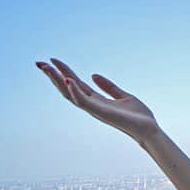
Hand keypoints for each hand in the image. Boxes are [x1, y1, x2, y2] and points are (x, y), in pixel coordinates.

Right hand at [36, 59, 159, 142]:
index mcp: (97, 100)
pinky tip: (68, 79)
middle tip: (40, 63)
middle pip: (67, 88)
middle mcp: (93, 105)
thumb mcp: (123, 96)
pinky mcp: (101, 113)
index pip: (76, 84)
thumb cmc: (138, 116)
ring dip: (58, 80)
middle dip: (54, 76)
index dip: (64, 72)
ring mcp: (95, 109)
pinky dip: (75, 91)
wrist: (150, 130)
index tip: (53, 60)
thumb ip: (108, 86)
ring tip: (48, 67)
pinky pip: (84, 101)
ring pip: (70, 94)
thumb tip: (93, 74)